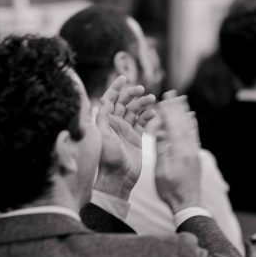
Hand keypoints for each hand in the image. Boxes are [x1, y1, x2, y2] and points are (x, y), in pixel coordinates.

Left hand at [93, 76, 155, 200]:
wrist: (119, 178)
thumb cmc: (108, 159)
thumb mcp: (102, 136)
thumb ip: (102, 117)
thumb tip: (103, 99)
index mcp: (105, 122)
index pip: (109, 99)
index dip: (115, 87)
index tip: (124, 78)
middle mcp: (115, 125)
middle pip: (124, 103)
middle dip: (132, 93)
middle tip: (141, 89)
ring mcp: (126, 131)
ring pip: (135, 111)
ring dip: (142, 103)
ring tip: (151, 99)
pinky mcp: (136, 138)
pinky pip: (142, 123)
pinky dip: (148, 116)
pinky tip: (152, 113)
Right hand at [154, 93, 202, 213]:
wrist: (187, 203)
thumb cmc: (170, 190)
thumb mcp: (161, 171)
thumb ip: (161, 150)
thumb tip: (159, 132)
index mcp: (179, 151)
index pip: (173, 125)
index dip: (168, 111)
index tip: (165, 98)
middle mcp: (189, 149)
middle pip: (183, 123)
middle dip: (177, 107)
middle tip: (174, 94)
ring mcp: (194, 153)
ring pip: (190, 128)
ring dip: (185, 113)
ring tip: (184, 101)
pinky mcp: (195, 157)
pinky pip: (194, 136)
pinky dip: (192, 125)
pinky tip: (191, 120)